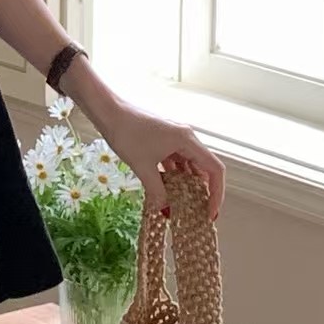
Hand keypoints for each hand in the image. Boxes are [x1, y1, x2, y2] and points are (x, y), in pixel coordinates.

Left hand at [101, 103, 224, 220]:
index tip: (210, 213)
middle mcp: (185, 137)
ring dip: (187, 183)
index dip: (217, 193)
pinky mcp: (163, 138)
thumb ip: (157, 191)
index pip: (215, 170)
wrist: (107, 110)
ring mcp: (174, 137)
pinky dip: (174, 174)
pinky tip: (166, 188)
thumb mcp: (142, 167)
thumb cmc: (126, 134)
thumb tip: (166, 211)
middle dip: (203, 191)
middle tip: (197, 212)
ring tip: (182, 204)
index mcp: (187, 140)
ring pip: (188, 164)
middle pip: (204, 167)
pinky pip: (175, 159)